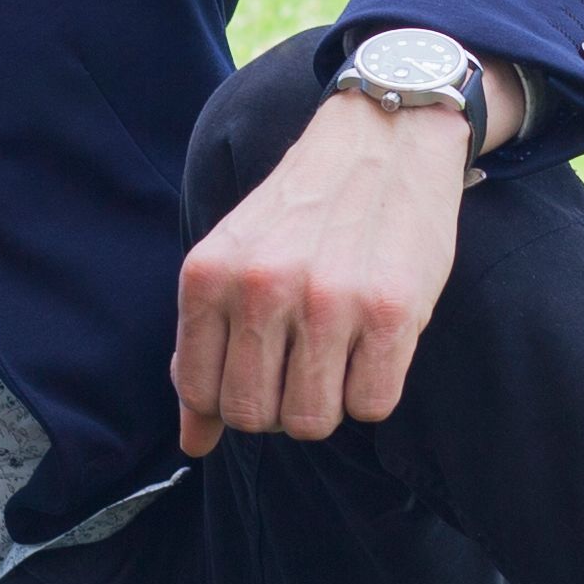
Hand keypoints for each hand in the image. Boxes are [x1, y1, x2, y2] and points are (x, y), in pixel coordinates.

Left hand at [172, 87, 471, 453]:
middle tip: (303, 363)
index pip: (201, 393)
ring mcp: (326, 302)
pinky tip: (375, 345)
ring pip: (312, 421)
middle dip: (279, 406)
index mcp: (208, 275)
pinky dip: (374, 389)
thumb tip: (194, 442)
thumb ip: (204, 346)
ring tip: (339, 354)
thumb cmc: (305, 211)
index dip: (231, 399)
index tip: (260, 371)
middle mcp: (260, 288)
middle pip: (255, 417)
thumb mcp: (233, 262)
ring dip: (327, 402)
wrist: (383, 140)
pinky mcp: (390, 312)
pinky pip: (372, 406)